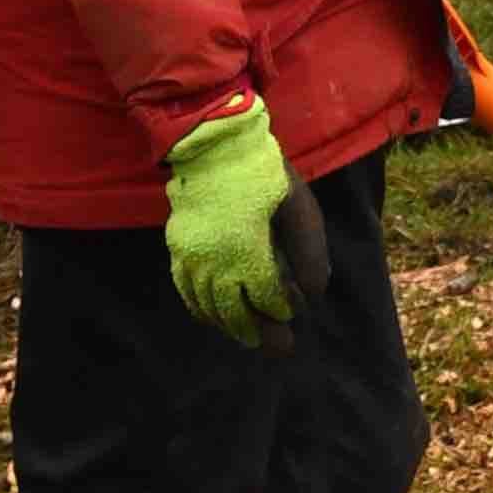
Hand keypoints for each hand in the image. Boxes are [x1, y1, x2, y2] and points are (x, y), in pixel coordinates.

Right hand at [164, 100, 332, 347]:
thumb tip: (315, 291)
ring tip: (246, 337)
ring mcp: (192, 257)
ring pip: (208, 307)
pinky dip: (199, 308)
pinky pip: (185, 290)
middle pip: (235, 312)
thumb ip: (309, 251)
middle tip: (276, 347)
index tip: (289, 312)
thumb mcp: (299, 207)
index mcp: (248, 253)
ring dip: (228, 326)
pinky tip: (211, 316)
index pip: (266, 298)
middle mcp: (215, 263)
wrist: (214, 146)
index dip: (280, 310)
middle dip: (256, 332)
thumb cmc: (263, 174)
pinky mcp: (178, 248)